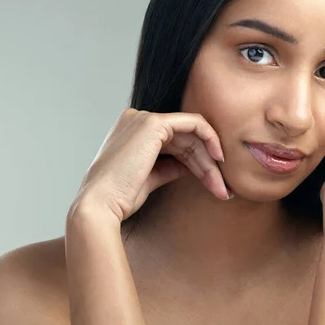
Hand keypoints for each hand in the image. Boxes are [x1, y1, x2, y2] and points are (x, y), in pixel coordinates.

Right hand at [68, 109, 231, 223]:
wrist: (101, 206)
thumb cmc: (120, 198)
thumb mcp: (150, 178)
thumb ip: (170, 166)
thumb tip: (191, 166)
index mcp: (132, 131)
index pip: (174, 141)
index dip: (197, 161)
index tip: (214, 182)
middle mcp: (136, 119)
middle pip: (185, 139)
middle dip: (207, 165)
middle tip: (223, 190)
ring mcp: (143, 118)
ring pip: (191, 135)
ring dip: (209, 162)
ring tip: (222, 188)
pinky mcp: (153, 123)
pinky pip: (193, 124)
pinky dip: (210, 139)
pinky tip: (218, 160)